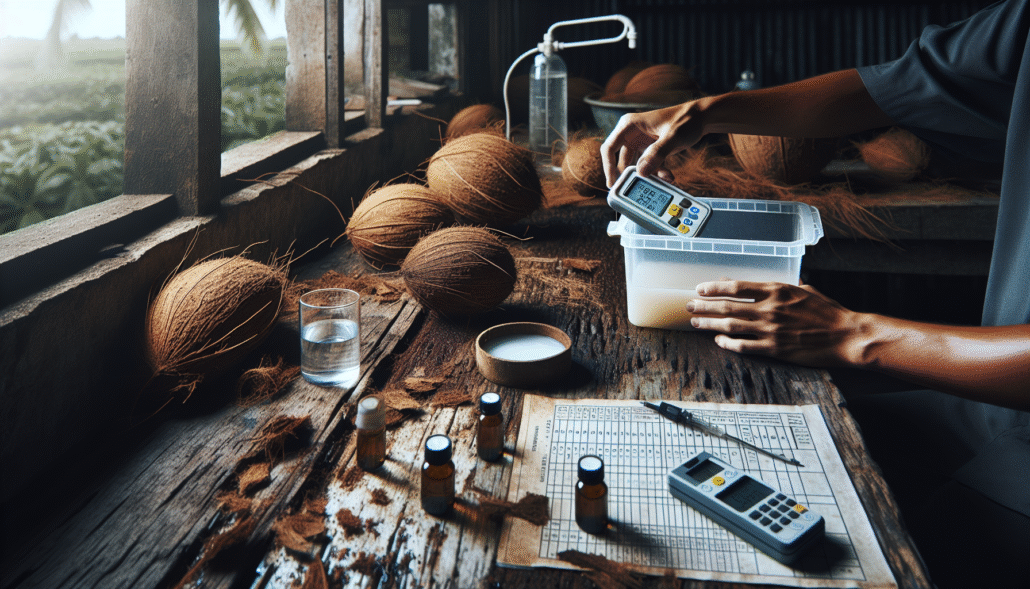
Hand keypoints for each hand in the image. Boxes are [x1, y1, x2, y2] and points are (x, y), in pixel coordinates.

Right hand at [600, 101, 704, 186]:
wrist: (702, 118)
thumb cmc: (686, 120)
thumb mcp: (672, 137)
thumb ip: (657, 154)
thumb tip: (641, 172)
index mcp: (630, 125)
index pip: (609, 148)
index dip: (608, 167)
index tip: (613, 184)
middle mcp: (632, 133)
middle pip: (620, 160)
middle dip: (629, 175)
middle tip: (632, 191)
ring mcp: (641, 141)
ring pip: (636, 165)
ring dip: (646, 175)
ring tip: (658, 183)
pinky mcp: (651, 149)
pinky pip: (648, 165)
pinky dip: (656, 173)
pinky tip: (668, 177)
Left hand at [687, 280, 863, 366]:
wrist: (846, 335)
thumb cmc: (829, 311)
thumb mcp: (804, 289)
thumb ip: (779, 287)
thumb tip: (756, 284)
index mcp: (777, 290)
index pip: (737, 286)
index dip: (714, 287)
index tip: (700, 288)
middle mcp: (770, 309)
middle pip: (727, 306)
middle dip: (704, 306)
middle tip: (689, 306)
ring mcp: (771, 330)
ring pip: (730, 326)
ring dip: (709, 323)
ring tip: (695, 322)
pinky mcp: (775, 349)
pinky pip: (744, 346)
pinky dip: (728, 343)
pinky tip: (718, 340)